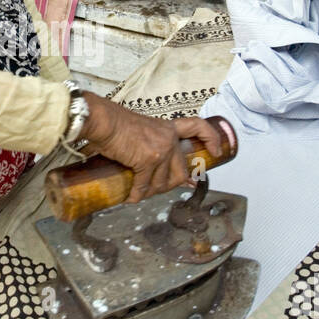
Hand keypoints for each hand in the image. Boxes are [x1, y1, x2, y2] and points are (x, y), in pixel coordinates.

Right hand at [79, 95, 223, 204]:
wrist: (103, 121)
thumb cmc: (113, 123)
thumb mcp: (140, 131)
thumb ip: (149, 144)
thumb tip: (143, 168)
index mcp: (168, 128)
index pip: (197, 127)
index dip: (211, 139)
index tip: (216, 151)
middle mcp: (169, 138)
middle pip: (180, 171)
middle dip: (169, 186)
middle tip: (156, 190)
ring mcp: (161, 149)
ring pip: (162, 182)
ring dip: (150, 192)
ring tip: (138, 194)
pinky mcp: (148, 159)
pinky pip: (144, 184)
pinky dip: (136, 194)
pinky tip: (131, 198)